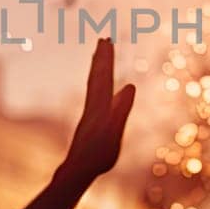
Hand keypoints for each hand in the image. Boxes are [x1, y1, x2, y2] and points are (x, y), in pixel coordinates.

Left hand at [55, 39, 135, 187]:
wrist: (78, 170)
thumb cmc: (98, 155)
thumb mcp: (114, 132)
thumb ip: (121, 109)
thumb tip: (131, 86)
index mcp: (100, 106)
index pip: (103, 77)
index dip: (106, 59)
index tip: (107, 40)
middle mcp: (93, 106)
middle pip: (96, 76)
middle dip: (101, 57)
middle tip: (103, 39)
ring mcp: (91, 113)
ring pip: (93, 85)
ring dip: (96, 68)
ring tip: (98, 55)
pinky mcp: (91, 121)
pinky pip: (94, 96)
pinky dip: (97, 85)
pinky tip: (101, 86)